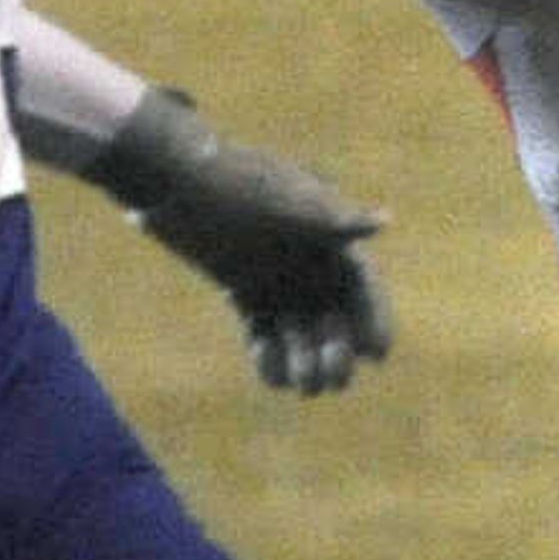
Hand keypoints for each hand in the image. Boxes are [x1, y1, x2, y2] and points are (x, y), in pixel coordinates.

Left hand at [92, 89, 392, 393]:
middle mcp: (304, 257)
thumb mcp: (286, 199)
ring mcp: (273, 275)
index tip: (378, 355)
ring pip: (299, 330)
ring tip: (301, 385)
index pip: (362, 284)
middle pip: (335, 315)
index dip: (375, 319)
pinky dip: (268, 354)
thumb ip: (333, 218)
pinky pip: (262, 330)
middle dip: (339, 350)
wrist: (174, 174)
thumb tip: (383, 221)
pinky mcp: (242, 288)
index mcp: (325, 233)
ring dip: (305, 360)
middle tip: (332, 380)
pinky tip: (269, 371)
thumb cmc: (234, 180)